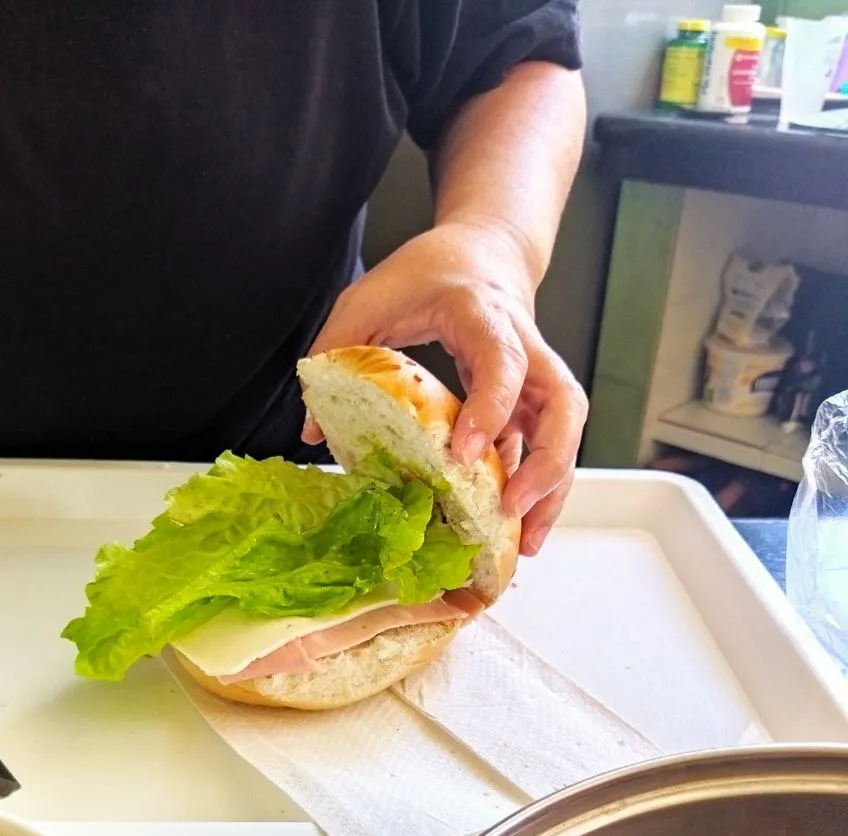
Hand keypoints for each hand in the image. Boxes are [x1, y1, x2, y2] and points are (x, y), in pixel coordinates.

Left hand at [304, 220, 587, 554]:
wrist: (482, 252)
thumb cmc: (427, 272)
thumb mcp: (368, 299)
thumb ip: (336, 352)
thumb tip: (312, 432)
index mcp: (482, 315)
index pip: (503, 363)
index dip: (489, 409)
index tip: (464, 454)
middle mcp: (525, 345)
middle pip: (563, 404)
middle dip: (547, 462)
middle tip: (512, 507)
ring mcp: (536, 375)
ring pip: (566, 432)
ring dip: (553, 488)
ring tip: (525, 540)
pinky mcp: (534, 400)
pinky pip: (548, 444)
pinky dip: (540, 486)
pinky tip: (518, 526)